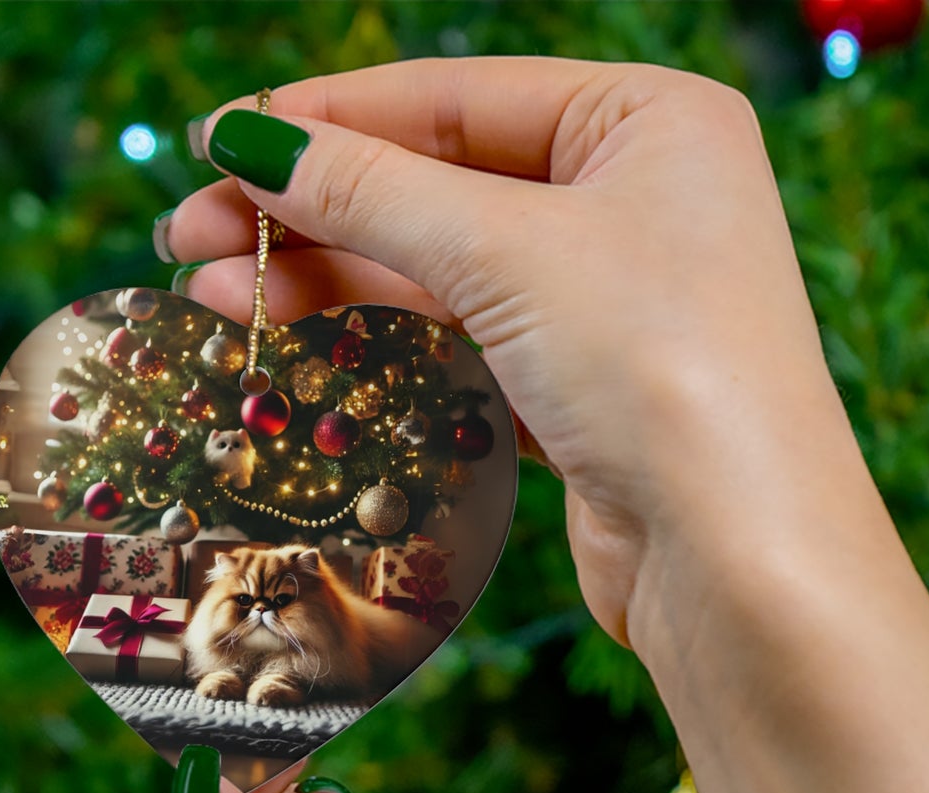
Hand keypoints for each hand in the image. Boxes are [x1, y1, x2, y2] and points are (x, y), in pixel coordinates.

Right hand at [162, 60, 928, 792]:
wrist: (738, 560)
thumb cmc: (659, 369)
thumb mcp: (507, 253)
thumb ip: (372, 192)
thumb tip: (248, 143)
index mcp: (650, 122)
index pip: (458, 97)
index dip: (329, 119)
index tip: (218, 144)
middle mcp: (637, 202)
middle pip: (442, 185)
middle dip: (314, 211)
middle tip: (190, 234)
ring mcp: (612, 303)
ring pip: (445, 271)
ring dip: (332, 280)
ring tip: (215, 292)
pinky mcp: (584, 392)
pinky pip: (465, 343)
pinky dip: (385, 341)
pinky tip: (298, 340)